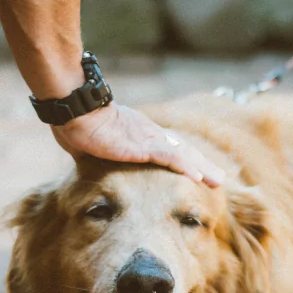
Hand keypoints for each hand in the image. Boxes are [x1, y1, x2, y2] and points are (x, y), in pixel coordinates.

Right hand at [51, 102, 224, 187]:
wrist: (74, 110)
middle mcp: (149, 135)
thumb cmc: (76, 125)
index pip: (169, 149)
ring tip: (217, 182)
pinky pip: (168, 157)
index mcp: (139, 135)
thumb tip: (88, 163)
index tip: (199, 172)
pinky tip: (197, 178)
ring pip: (182, 154)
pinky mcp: (142, 145)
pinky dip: (184, 167)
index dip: (186, 161)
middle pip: (182, 151)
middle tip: (218, 180)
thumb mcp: (92, 146)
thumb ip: (98, 155)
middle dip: (202, 165)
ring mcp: (147, 139)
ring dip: (201, 168)